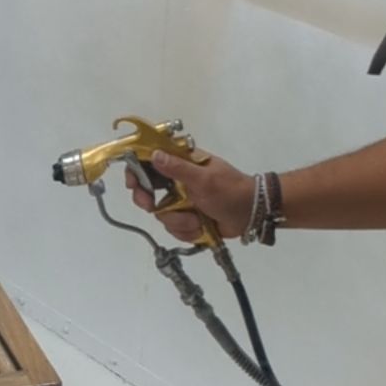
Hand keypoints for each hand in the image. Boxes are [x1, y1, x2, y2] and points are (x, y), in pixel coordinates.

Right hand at [124, 147, 253, 241]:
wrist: (252, 214)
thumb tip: (154, 154)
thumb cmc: (230, 191)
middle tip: (151, 206)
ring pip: (162, 214)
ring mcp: (182, 201)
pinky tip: (200, 228)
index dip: (137, 171)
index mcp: (182, 164)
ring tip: (197, 220)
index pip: (150, 161)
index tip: (133, 184)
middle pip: (148, 191)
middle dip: (149, 202)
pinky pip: (175, 228)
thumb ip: (178, 168)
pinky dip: (186, 231)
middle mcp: (178, 181)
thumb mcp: (204, 179)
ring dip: (178, 221)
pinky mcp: (188, 219)